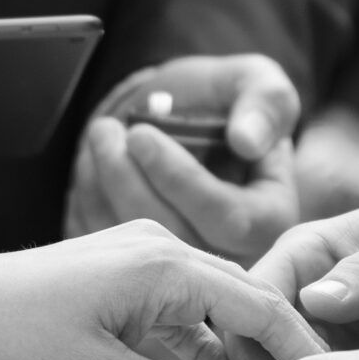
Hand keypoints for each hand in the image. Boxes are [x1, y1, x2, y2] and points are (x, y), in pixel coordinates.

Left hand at [0, 221, 326, 359]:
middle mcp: (158, 248)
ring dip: (236, 354)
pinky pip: (179, 311)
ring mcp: (138, 258)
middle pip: (243, 300)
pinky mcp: (120, 276)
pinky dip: (199, 348)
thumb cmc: (14, 342)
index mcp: (163, 263)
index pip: (260, 303)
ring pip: (212, 308)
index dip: (296, 350)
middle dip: (273, 353)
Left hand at [64, 55, 303, 261]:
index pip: (226, 218)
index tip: (140, 135)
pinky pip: (110, 254)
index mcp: (270, 219)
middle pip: (174, 240)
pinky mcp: (144, 274)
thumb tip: (246, 141)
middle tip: (105, 129)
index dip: (178, 178)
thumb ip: (266, 102)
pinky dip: (88, 208)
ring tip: (100, 136)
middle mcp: (233, 258)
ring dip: (101, 190)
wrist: (194, 122)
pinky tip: (92, 167)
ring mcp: (187, 273)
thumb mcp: (258, 85)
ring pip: (134, 252)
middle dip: (128, 182)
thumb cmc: (229, 105)